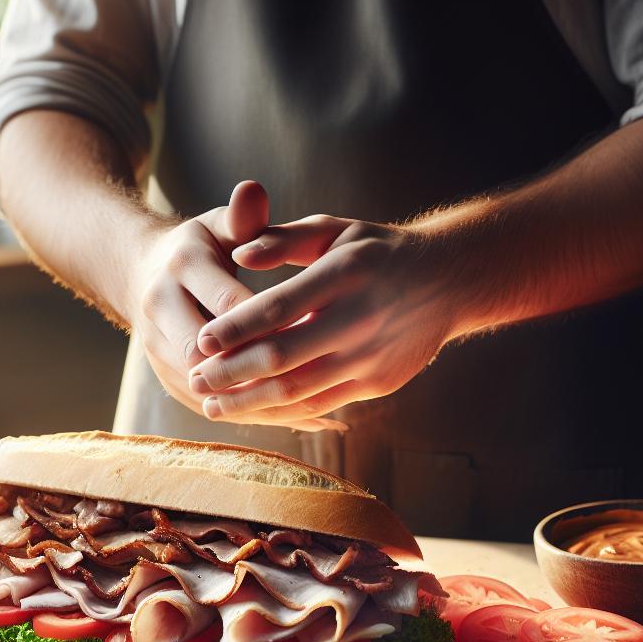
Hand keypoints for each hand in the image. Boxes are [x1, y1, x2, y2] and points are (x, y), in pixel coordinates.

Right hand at [118, 182, 346, 431]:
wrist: (142, 272)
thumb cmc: (201, 244)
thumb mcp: (220, 222)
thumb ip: (244, 216)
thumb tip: (254, 191)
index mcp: (180, 266)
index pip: (228, 302)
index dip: (270, 323)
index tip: (318, 331)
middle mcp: (159, 308)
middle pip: (208, 353)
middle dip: (255, 368)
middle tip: (314, 375)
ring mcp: (155, 346)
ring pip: (204, 386)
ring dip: (252, 398)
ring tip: (310, 401)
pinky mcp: (164, 375)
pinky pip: (206, 403)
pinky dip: (247, 411)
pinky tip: (292, 414)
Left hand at [185, 215, 460, 425]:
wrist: (447, 281)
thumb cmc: (375, 250)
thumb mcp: (334, 230)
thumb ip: (282, 239)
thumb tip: (238, 254)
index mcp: (345, 273)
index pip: (279, 308)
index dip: (236, 329)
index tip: (202, 342)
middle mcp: (361, 318)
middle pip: (284, 357)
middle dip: (232, 374)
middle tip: (195, 380)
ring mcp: (372, 357)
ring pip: (300, 390)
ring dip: (250, 402)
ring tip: (213, 405)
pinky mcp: (379, 383)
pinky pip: (322, 404)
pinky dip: (283, 411)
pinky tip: (253, 410)